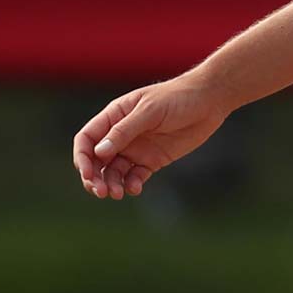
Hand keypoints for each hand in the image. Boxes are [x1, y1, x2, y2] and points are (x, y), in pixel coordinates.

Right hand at [70, 72, 232, 199]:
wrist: (209, 101)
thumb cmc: (178, 97)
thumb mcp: (150, 111)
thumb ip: (125, 131)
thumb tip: (98, 152)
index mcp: (114, 117)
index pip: (87, 139)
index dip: (82, 157)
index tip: (87, 174)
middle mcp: (121, 135)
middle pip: (96, 160)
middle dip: (94, 177)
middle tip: (101, 192)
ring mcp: (136, 148)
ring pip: (114, 171)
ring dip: (112, 184)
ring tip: (117, 194)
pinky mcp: (152, 160)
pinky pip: (135, 176)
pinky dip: (131, 184)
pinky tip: (135, 188)